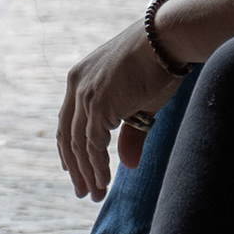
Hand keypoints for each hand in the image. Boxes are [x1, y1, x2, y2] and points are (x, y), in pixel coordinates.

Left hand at [57, 23, 181, 198]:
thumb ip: (128, 133)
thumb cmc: (157, 64)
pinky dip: (97, 167)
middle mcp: (76, 85)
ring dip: (87, 173)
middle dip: (75, 168)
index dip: (68, 149)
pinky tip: (104, 182)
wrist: (165, 39)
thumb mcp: (138, 101)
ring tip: (95, 194)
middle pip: (68, 136)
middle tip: (83, 191)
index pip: (67, 121)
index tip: (71, 170)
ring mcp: (85, 95)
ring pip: (78, 144)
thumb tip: (127, 164)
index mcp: (79, 79)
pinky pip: (92, 145)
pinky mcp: (98, 104)